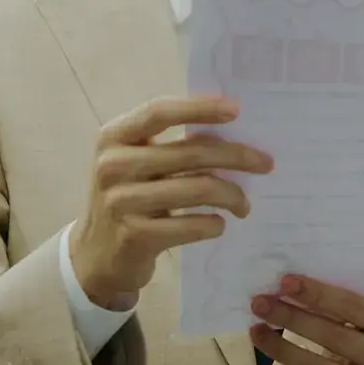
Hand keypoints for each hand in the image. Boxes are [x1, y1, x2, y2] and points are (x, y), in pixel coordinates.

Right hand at [69, 95, 272, 308]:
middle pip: (189, 152)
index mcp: (114, 136)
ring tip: (244, 204)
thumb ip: (171, 146)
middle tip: (266, 163)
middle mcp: (112, 165)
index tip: (237, 110)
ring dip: (232, 195)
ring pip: (197, 189)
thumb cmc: (128, 198)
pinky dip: (214, 224)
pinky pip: (191, 225)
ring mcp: (121, 202)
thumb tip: (233, 134)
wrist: (97, 255)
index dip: (199, 108)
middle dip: (236, 156)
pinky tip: (220, 224)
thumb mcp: (136, 164)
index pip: (160, 112)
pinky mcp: (134, 236)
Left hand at [250, 275, 363, 364]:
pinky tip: (268, 345)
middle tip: (262, 302)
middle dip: (294, 317)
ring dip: (282, 346)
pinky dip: (287, 360)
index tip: (286, 282)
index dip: (319, 294)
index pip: (355, 307)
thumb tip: (295, 285)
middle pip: (336, 337)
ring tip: (257, 327)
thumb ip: (350, 307)